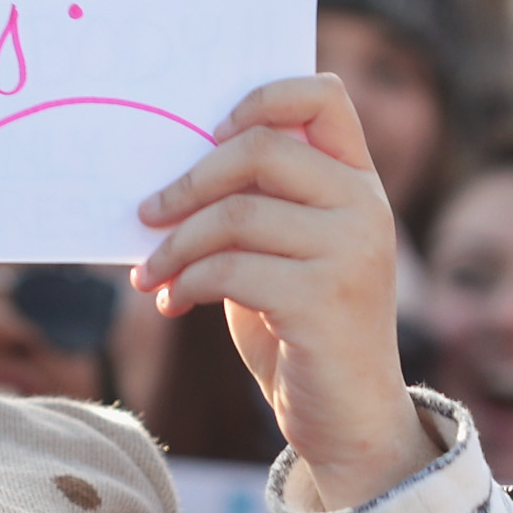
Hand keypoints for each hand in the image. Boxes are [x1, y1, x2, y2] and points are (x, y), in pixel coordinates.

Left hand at [134, 75, 437, 508]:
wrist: (348, 418)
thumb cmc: (301, 330)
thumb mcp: (285, 253)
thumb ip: (257, 205)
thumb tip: (170, 174)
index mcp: (358, 181)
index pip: (322, 95)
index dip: (261, 98)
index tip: (209, 133)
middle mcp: (365, 206)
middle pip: (260, 149)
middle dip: (188, 182)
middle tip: (147, 214)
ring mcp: (350, 252)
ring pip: (235, 215)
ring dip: (175, 245)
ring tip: (151, 273)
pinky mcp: (324, 300)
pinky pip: (230, 270)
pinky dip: (187, 283)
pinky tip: (173, 302)